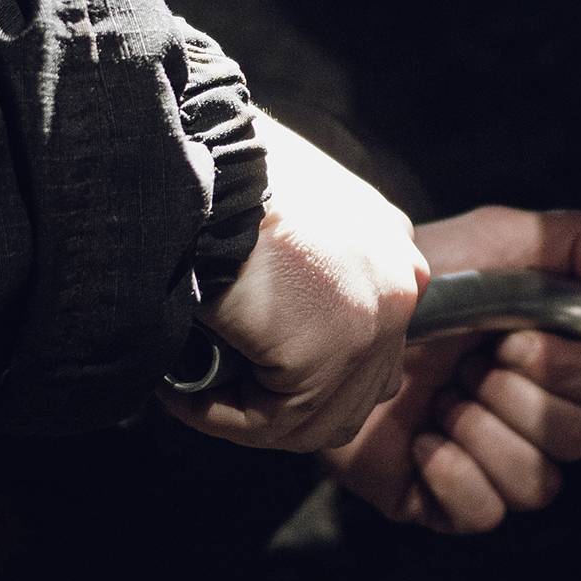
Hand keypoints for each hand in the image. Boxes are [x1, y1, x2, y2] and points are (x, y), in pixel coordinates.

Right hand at [161, 115, 426, 454]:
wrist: (204, 158)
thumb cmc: (224, 169)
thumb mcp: (284, 206)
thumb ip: (301, 263)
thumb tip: (270, 323)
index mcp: (390, 245)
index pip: (369, 339)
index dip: (308, 370)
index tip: (248, 367)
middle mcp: (398, 284)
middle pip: (355, 390)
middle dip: (285, 405)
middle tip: (220, 392)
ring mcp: (371, 322)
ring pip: (313, 418)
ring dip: (244, 416)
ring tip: (190, 392)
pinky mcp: (329, 353)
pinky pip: (269, 422)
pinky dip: (218, 415)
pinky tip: (182, 390)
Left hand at [324, 204, 580, 532]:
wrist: (336, 316)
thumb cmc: (423, 278)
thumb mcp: (501, 235)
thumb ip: (580, 243)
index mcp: (556, 361)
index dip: (569, 370)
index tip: (516, 339)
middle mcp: (533, 417)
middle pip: (579, 441)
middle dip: (518, 399)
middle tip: (470, 365)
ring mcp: (490, 462)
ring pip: (537, 484)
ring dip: (484, 434)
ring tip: (442, 398)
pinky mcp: (443, 500)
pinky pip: (482, 514)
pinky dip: (451, 473)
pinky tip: (421, 437)